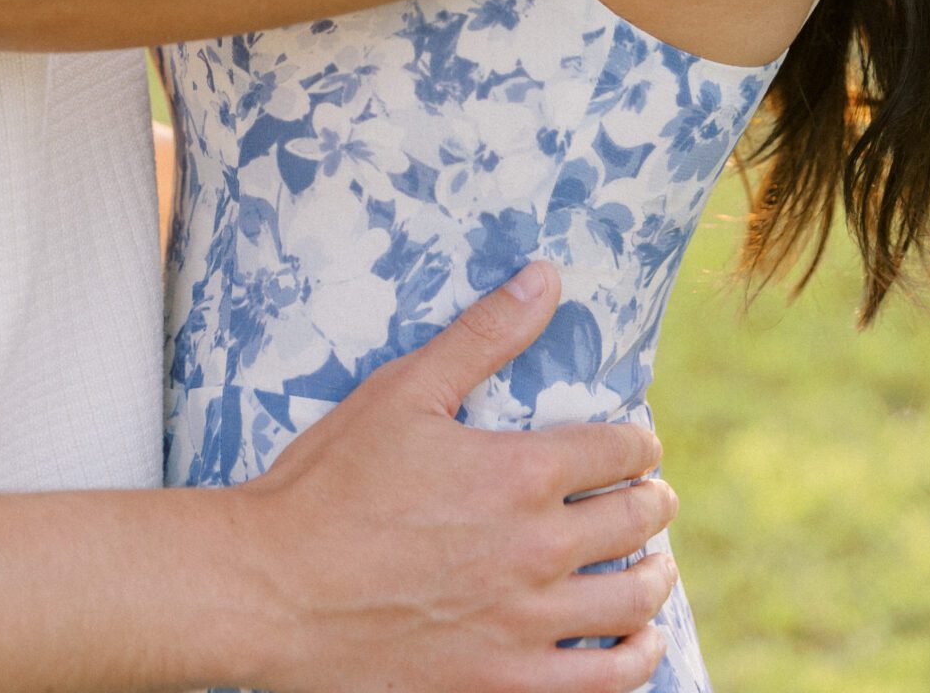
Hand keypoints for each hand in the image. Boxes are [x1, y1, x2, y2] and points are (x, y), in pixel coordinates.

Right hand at [240, 264, 674, 692]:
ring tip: (654, 568)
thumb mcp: (403, 390)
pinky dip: (635, 659)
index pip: (617, 451)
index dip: (638, 443)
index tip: (638, 445)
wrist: (274, 590)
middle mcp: (536, 548)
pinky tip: (635, 644)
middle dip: (653, 503)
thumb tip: (545, 276)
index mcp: (518, 472)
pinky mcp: (505, 682)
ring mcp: (525, 624)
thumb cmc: (329, 482)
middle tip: (653, 498)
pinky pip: (605, 682)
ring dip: (655, 578)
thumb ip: (482, 335)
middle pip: (634, 522)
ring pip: (631, 602)